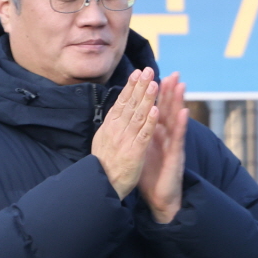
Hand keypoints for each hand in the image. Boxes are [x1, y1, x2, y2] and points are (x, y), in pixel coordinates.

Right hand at [91, 70, 157, 198]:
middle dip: (139, 86)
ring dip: (147, 99)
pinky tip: (157, 110)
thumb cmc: (104, 166)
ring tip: (154, 84)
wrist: (102, 186)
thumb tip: (113, 113)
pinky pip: (144, 134)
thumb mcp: (101, 141)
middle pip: (130, 105)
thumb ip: (109, 127)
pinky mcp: (135, 152)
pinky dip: (150, 122)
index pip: (121, 103)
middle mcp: (116, 131)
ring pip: (138, 116)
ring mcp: (126, 141)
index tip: (137, 73)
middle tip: (147, 70)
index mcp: (109, 127)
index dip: (130, 87)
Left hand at [140, 72, 188, 223]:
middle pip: (166, 110)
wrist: (159, 197)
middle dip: (169, 91)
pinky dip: (180, 125)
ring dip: (178, 102)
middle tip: (173, 72)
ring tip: (181, 84)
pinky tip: (184, 112)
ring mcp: (172, 145)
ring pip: (175, 120)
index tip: (152, 75)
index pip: (155, 109)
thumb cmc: (150, 173)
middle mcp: (165, 136)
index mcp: (155, 134)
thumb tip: (131, 119)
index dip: (154, 94)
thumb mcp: (142, 149)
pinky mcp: (176, 156)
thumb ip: (140, 133)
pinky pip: (178, 138)